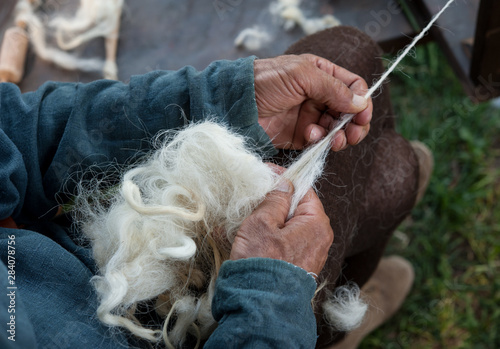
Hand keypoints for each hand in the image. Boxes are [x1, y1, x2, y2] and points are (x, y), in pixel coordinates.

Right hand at [230, 165, 332, 274]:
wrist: (261, 305)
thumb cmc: (261, 262)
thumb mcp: (262, 222)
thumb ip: (276, 199)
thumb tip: (285, 183)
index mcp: (317, 223)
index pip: (304, 189)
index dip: (284, 179)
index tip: (266, 173)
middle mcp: (321, 238)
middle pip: (299, 207)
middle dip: (278, 200)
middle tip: (256, 196)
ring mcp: (314, 253)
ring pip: (294, 224)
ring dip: (275, 218)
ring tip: (253, 216)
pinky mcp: (303, 265)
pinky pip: (291, 241)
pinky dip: (276, 234)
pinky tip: (259, 236)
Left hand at [254, 54, 372, 150]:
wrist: (236, 104)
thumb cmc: (265, 81)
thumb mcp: (301, 75)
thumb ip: (333, 88)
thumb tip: (360, 103)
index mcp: (321, 74)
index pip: (353, 87)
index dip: (362, 102)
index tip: (362, 116)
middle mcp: (319, 95)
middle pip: (349, 112)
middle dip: (354, 124)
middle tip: (352, 134)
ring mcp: (310, 116)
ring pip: (337, 129)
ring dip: (339, 136)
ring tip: (334, 140)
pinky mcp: (299, 135)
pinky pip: (319, 142)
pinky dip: (320, 142)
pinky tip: (310, 136)